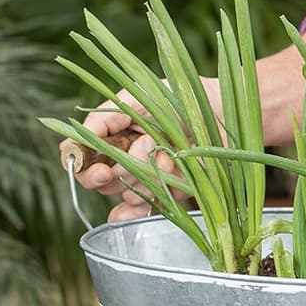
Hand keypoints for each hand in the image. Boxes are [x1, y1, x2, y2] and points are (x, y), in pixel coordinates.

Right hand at [63, 87, 193, 222]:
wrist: (226, 111)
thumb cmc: (185, 98)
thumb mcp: (142, 96)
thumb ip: (110, 113)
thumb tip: (85, 133)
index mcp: (115, 131)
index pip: (80, 153)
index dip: (80, 164)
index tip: (99, 168)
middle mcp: (126, 155)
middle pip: (98, 180)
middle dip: (113, 172)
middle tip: (138, 153)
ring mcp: (147, 175)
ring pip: (125, 192)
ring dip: (144, 176)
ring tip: (169, 156)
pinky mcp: (170, 192)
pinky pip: (146, 208)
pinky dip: (138, 210)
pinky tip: (140, 208)